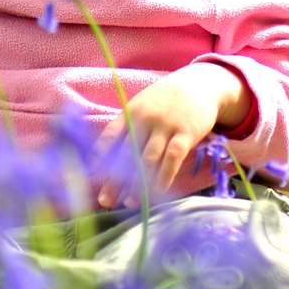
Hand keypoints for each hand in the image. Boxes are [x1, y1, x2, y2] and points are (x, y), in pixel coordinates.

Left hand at [94, 63, 248, 208]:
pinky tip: (157, 192)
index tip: (89, 176)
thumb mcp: (142, 106)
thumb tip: (107, 158)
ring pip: (148, 159)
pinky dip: (164, 177)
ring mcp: (165, 126)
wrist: (198, 84)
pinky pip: (172, 158)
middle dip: (115, 179)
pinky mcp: (186, 133)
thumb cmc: (165, 101)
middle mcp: (145, 118)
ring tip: (130, 203)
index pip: (110, 136)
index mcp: (130, 112)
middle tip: (105, 201)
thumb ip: (127, 127)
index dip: (99, 157)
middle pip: (127, 153)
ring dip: (138, 184)